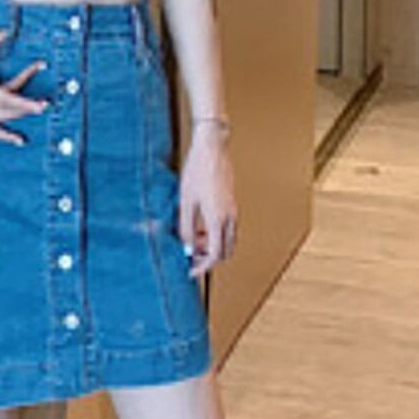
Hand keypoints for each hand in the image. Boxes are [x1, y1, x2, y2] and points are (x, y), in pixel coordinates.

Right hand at [0, 27, 49, 145]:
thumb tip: (6, 31)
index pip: (9, 98)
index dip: (27, 103)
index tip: (42, 105)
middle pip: (9, 109)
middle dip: (28, 106)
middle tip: (45, 103)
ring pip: (1, 120)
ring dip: (18, 120)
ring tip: (34, 119)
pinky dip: (3, 135)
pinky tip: (17, 140)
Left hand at [178, 125, 237, 276]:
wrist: (212, 148)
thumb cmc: (197, 170)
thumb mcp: (185, 202)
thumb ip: (186, 228)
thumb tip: (187, 248)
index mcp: (218, 218)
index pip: (215, 254)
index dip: (202, 266)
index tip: (191, 270)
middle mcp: (230, 216)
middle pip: (225, 251)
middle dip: (208, 257)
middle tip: (192, 255)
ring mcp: (233, 210)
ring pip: (228, 240)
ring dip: (212, 245)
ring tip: (194, 239)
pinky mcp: (232, 203)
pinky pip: (228, 228)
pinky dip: (216, 234)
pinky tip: (201, 226)